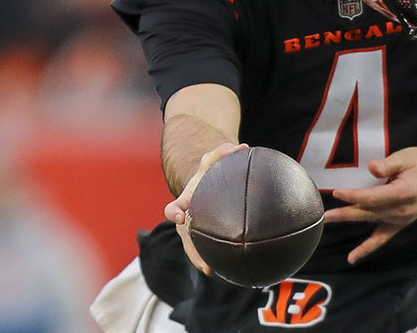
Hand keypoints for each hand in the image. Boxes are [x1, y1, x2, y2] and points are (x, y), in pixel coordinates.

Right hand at [164, 142, 249, 274]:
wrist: (205, 185)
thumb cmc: (209, 173)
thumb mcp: (212, 160)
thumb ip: (223, 152)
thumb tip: (242, 147)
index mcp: (184, 201)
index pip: (173, 208)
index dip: (173, 212)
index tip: (179, 216)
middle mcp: (184, 218)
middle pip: (183, 236)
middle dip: (191, 249)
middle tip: (201, 261)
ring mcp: (190, 229)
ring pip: (192, 247)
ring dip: (199, 259)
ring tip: (211, 270)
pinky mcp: (200, 235)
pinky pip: (202, 249)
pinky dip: (209, 258)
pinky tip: (221, 268)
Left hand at [324, 146, 416, 263]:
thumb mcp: (408, 157)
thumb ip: (388, 164)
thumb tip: (371, 168)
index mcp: (403, 193)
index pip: (373, 198)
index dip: (354, 196)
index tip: (337, 193)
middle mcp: (401, 210)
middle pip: (368, 212)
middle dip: (345, 213)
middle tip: (324, 214)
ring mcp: (400, 220)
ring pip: (371, 223)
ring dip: (349, 222)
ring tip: (329, 222)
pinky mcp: (400, 224)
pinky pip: (382, 239)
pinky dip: (367, 249)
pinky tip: (352, 258)